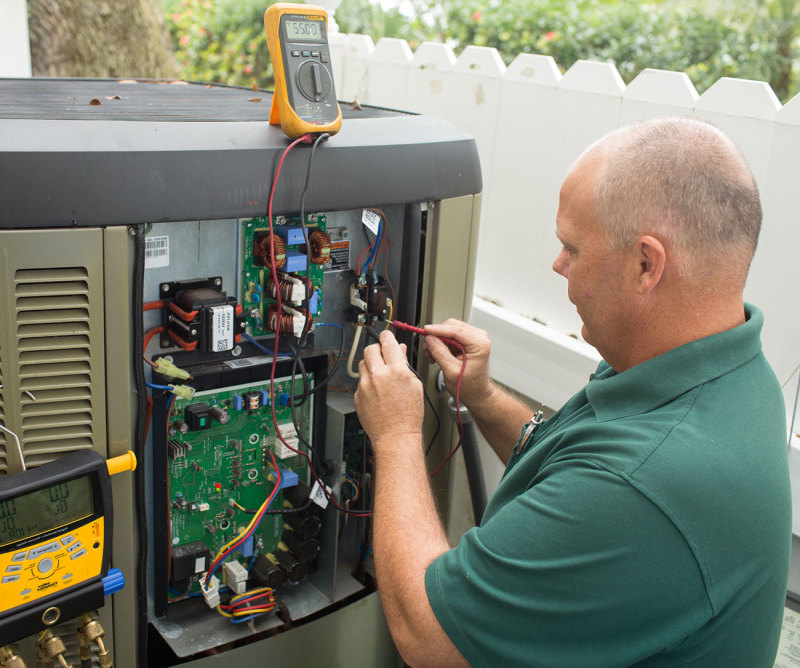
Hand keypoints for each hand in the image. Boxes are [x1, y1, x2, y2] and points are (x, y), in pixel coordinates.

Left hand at [354, 330, 423, 452]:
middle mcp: (378, 376)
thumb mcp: (414, 385)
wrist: (395, 436)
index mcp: (396, 371)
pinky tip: (377, 391)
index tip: (386, 335)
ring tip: (380, 374)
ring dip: (370, 364)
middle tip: (382, 354)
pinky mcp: (357, 395)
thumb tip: (400, 351)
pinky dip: (367, 381)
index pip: (388, 342)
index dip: (387, 336)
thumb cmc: (408, 415)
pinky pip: (360, 381)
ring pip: (362, 364)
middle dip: (376, 349)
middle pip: (369, 349)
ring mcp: (365, 386)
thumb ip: (405, 364)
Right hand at [423, 319, 493, 406]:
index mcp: (480, 344)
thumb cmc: (469, 386)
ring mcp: (474, 338)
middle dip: (437, 336)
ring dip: (438, 340)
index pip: (456, 330)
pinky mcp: (468, 341)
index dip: (438, 329)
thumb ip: (440, 353)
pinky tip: (437, 354)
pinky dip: (442, 343)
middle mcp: (479, 338)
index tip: (425, 330)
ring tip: (431, 354)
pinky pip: (451, 336)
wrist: (476, 393)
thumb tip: (430, 339)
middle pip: (452, 326)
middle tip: (427, 347)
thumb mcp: (451, 371)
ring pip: (450, 330)